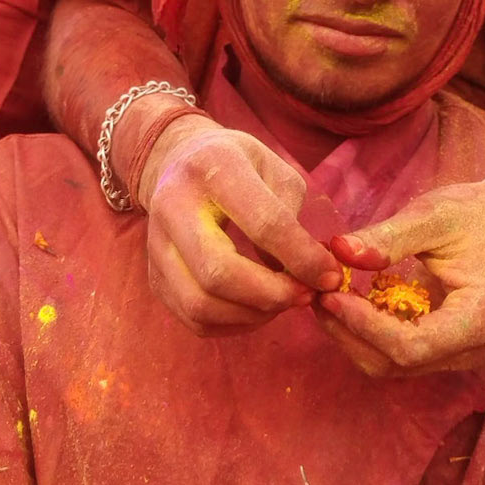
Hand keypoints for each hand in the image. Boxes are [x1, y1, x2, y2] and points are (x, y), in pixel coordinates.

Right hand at [139, 116, 340, 337]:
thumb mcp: (275, 169)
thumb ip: (291, 216)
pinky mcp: (154, 276)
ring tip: (284, 302)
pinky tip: (258, 309)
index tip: (330, 276)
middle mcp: (173, 205)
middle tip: (305, 295)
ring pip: (200, 304)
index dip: (302, 258)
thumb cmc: (240, 166)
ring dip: (253, 315)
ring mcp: (156, 245)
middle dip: (272, 294)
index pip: (263, 224)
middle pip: (218, 272)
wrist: (181, 161)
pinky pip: (193, 319)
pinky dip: (233, 324)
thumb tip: (306, 274)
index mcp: (213, 168)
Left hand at [315, 176, 484, 378]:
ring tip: (323, 296)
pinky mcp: (437, 350)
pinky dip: (363, 334)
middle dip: (350, 333)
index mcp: (477, 318)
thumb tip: (340, 251)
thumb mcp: (431, 215)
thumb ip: (388, 236)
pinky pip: (392, 354)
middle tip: (316, 294)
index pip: (411, 345)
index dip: (365, 326)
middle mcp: (469, 348)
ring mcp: (453, 354)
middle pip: (395, 363)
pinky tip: (343, 302)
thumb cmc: (471, 215)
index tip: (331, 294)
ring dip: (350, 337)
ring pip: (388, 365)